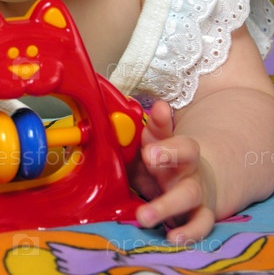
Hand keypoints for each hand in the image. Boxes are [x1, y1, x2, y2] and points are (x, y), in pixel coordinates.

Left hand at [132, 100, 216, 243]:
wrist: (197, 180)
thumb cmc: (168, 159)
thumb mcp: (160, 141)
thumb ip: (156, 127)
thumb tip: (159, 105)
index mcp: (183, 151)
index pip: (182, 143)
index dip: (167, 145)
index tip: (148, 150)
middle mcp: (193, 171)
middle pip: (188, 163)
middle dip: (169, 160)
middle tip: (148, 158)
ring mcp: (197, 195)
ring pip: (189, 198)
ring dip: (166, 206)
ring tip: (143, 216)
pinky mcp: (199, 216)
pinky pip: (200, 226)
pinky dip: (188, 233)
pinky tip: (171, 238)